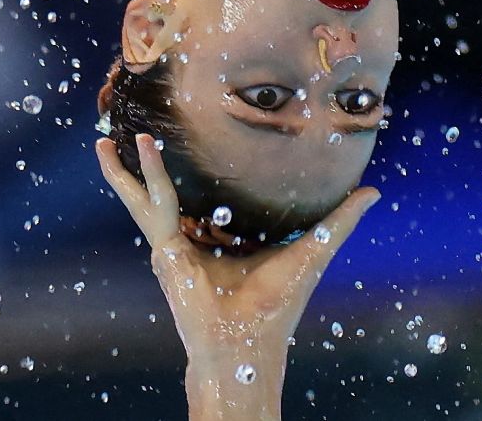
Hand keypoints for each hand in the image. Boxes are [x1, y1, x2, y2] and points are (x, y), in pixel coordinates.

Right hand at [95, 134, 379, 418]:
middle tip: (141, 135)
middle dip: (149, 169)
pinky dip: (141, 177)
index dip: (199, 178)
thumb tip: (372, 190)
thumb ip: (339, 219)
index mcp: (220, 243)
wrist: (248, 346)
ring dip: (130, 169)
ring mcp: (173, 247)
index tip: (201, 146)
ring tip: (109, 141)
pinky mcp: (165, 250)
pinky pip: (152, 204)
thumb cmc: (278, 307)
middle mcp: (193, 243)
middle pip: (166, 196)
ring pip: (147, 196)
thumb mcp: (313, 249)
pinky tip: (139, 149)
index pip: (204, 203)